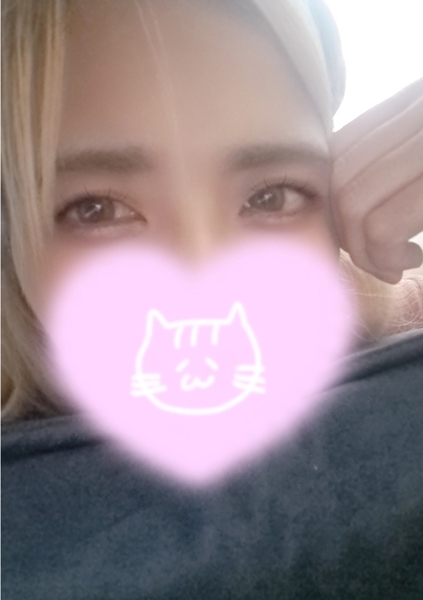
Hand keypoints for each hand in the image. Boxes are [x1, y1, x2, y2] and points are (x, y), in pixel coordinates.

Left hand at [330, 78, 422, 283]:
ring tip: (391, 262)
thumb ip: (387, 160)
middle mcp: (416, 113)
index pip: (338, 150)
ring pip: (351, 203)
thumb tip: (339, 201)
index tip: (349, 230)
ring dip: (363, 250)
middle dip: (341, 230)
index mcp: (410, 103)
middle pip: (336, 177)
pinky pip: (382, 227)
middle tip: (370, 257)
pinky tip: (411, 259)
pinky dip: (384, 257)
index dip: (329, 198)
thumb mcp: (418, 157)